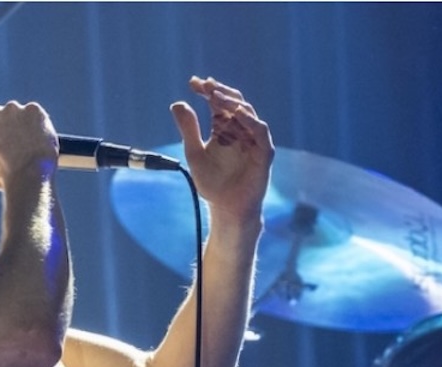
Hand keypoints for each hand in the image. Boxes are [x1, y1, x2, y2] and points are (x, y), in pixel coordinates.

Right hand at [0, 100, 58, 190]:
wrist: (28, 176)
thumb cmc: (4, 178)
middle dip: (5, 124)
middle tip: (14, 142)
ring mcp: (14, 107)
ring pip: (18, 113)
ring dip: (22, 123)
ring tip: (29, 144)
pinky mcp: (33, 109)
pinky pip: (35, 114)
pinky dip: (38, 124)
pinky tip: (39, 139)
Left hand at [170, 77, 273, 224]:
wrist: (226, 208)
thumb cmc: (212, 183)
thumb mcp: (194, 153)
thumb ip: (188, 130)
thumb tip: (177, 104)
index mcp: (224, 128)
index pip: (217, 103)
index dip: (207, 91)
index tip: (193, 83)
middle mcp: (240, 130)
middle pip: (233, 103)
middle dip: (219, 92)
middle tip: (205, 84)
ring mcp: (253, 140)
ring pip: (247, 113)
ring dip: (232, 103)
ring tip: (216, 95)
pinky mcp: (263, 153)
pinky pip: (260, 132)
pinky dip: (250, 121)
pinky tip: (236, 113)